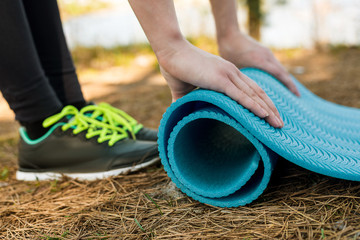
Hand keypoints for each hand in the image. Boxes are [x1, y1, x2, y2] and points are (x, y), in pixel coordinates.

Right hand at [157, 39, 283, 127]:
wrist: (170, 51)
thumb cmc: (175, 67)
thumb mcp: (184, 89)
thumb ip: (185, 101)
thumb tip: (177, 112)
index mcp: (227, 73)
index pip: (251, 89)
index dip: (262, 102)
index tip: (270, 115)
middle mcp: (232, 73)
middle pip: (258, 93)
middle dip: (271, 109)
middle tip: (280, 124)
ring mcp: (227, 75)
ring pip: (253, 95)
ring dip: (267, 111)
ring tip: (278, 124)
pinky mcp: (220, 79)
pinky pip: (241, 95)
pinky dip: (253, 105)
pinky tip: (263, 115)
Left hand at [218, 32, 299, 95]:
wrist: (229, 33)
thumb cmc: (229, 51)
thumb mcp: (236, 68)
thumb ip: (244, 80)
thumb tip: (248, 94)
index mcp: (261, 60)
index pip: (280, 75)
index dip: (289, 85)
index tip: (297, 96)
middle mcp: (267, 56)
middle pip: (284, 72)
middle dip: (291, 84)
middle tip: (298, 96)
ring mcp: (267, 53)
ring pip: (280, 68)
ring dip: (285, 78)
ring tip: (290, 90)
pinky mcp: (264, 51)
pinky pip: (275, 64)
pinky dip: (279, 73)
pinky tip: (279, 80)